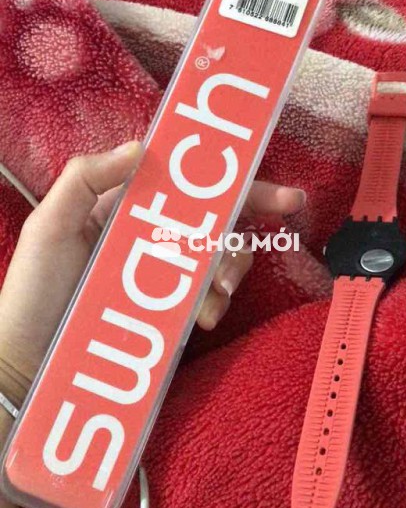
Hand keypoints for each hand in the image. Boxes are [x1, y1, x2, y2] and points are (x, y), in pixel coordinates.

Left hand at [0, 141, 303, 406]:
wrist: (27, 361)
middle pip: (214, 220)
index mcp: (125, 206)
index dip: (232, 180)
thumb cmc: (32, 290)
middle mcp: (149, 234)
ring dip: (231, 270)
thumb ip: (85, 178)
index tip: (276, 187)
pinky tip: (204, 318)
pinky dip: (214, 303)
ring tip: (218, 295)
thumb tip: (141, 146)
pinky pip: (206, 298)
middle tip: (277, 223)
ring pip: (217, 259)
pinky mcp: (166, 310)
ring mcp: (161, 274)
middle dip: (245, 226)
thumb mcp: (50, 226)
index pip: (185, 183)